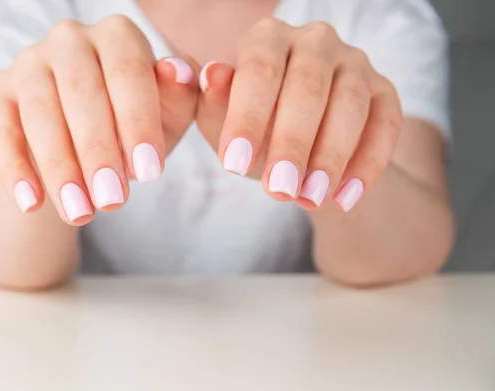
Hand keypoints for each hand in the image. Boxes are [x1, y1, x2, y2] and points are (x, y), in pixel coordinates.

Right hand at [0, 15, 198, 223]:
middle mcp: (70, 38)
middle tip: (114, 201)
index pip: (128, 73)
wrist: (86, 143)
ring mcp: (29, 61)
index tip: (150, 174)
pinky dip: (15, 168)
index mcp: (118, 35)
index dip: (139, 124)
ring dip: (60, 167)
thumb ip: (181, 95)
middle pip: (81, 92)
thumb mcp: (169, 115)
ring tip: (80, 212)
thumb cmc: (135, 126)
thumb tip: (181, 71)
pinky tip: (31, 203)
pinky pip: (0, 129)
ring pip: (40, 112)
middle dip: (98, 152)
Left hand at [197, 18, 401, 211]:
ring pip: (350, 103)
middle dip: (292, 143)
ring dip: (331, 157)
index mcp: (267, 37)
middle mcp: (314, 41)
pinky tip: (345, 198)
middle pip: (308, 86)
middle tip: (278, 190)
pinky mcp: (385, 92)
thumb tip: (212, 75)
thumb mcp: (221, 120)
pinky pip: (386, 124)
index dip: (247, 117)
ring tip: (310, 199)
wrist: (296, 145)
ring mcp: (355, 63)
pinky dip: (367, 164)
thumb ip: (213, 101)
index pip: (259, 69)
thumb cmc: (251, 127)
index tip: (233, 165)